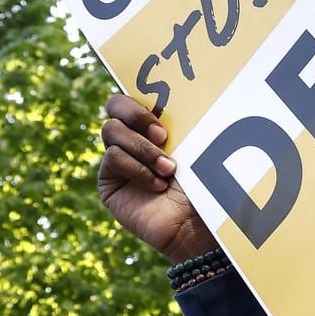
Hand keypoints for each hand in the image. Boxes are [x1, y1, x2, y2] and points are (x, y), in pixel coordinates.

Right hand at [98, 93, 216, 263]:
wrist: (198, 227)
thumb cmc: (205, 188)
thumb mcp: (197, 148)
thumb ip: (182, 121)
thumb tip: (182, 88)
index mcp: (154, 126)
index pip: (134, 95)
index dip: (140, 98)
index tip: (165, 113)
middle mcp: (133, 140)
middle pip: (114, 106)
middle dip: (137, 114)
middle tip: (162, 134)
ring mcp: (119, 161)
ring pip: (112, 130)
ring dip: (143, 149)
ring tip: (169, 169)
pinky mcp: (109, 182)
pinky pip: (112, 158)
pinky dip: (137, 168)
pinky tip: (157, 185)